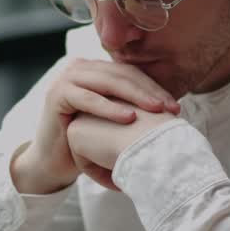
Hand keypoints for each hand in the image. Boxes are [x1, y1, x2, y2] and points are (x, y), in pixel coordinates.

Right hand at [10, 59, 180, 194]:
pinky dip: (109, 107)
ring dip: (135, 96)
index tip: (175, 107)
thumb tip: (169, 106)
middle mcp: (80, 68)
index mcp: (95, 70)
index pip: (130, 72)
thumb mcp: (111, 119)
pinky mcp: (57, 94)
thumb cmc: (86, 141)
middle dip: (149, 91)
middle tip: (169, 108)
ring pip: (108, 82)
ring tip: (155, 110)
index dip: (154, 87)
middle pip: (122, 74)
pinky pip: (87, 98)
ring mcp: (66, 78)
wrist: (54, 161)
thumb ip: (130, 105)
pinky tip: (129, 118)